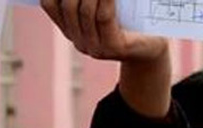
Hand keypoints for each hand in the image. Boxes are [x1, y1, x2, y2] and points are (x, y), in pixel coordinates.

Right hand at [41, 0, 169, 117]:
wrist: (153, 48)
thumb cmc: (128, 22)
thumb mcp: (102, 8)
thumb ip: (89, 0)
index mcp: (71, 30)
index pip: (49, 5)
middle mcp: (79, 42)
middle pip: (68, 6)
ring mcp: (96, 48)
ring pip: (86, 11)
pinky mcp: (114, 48)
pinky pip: (104, 17)